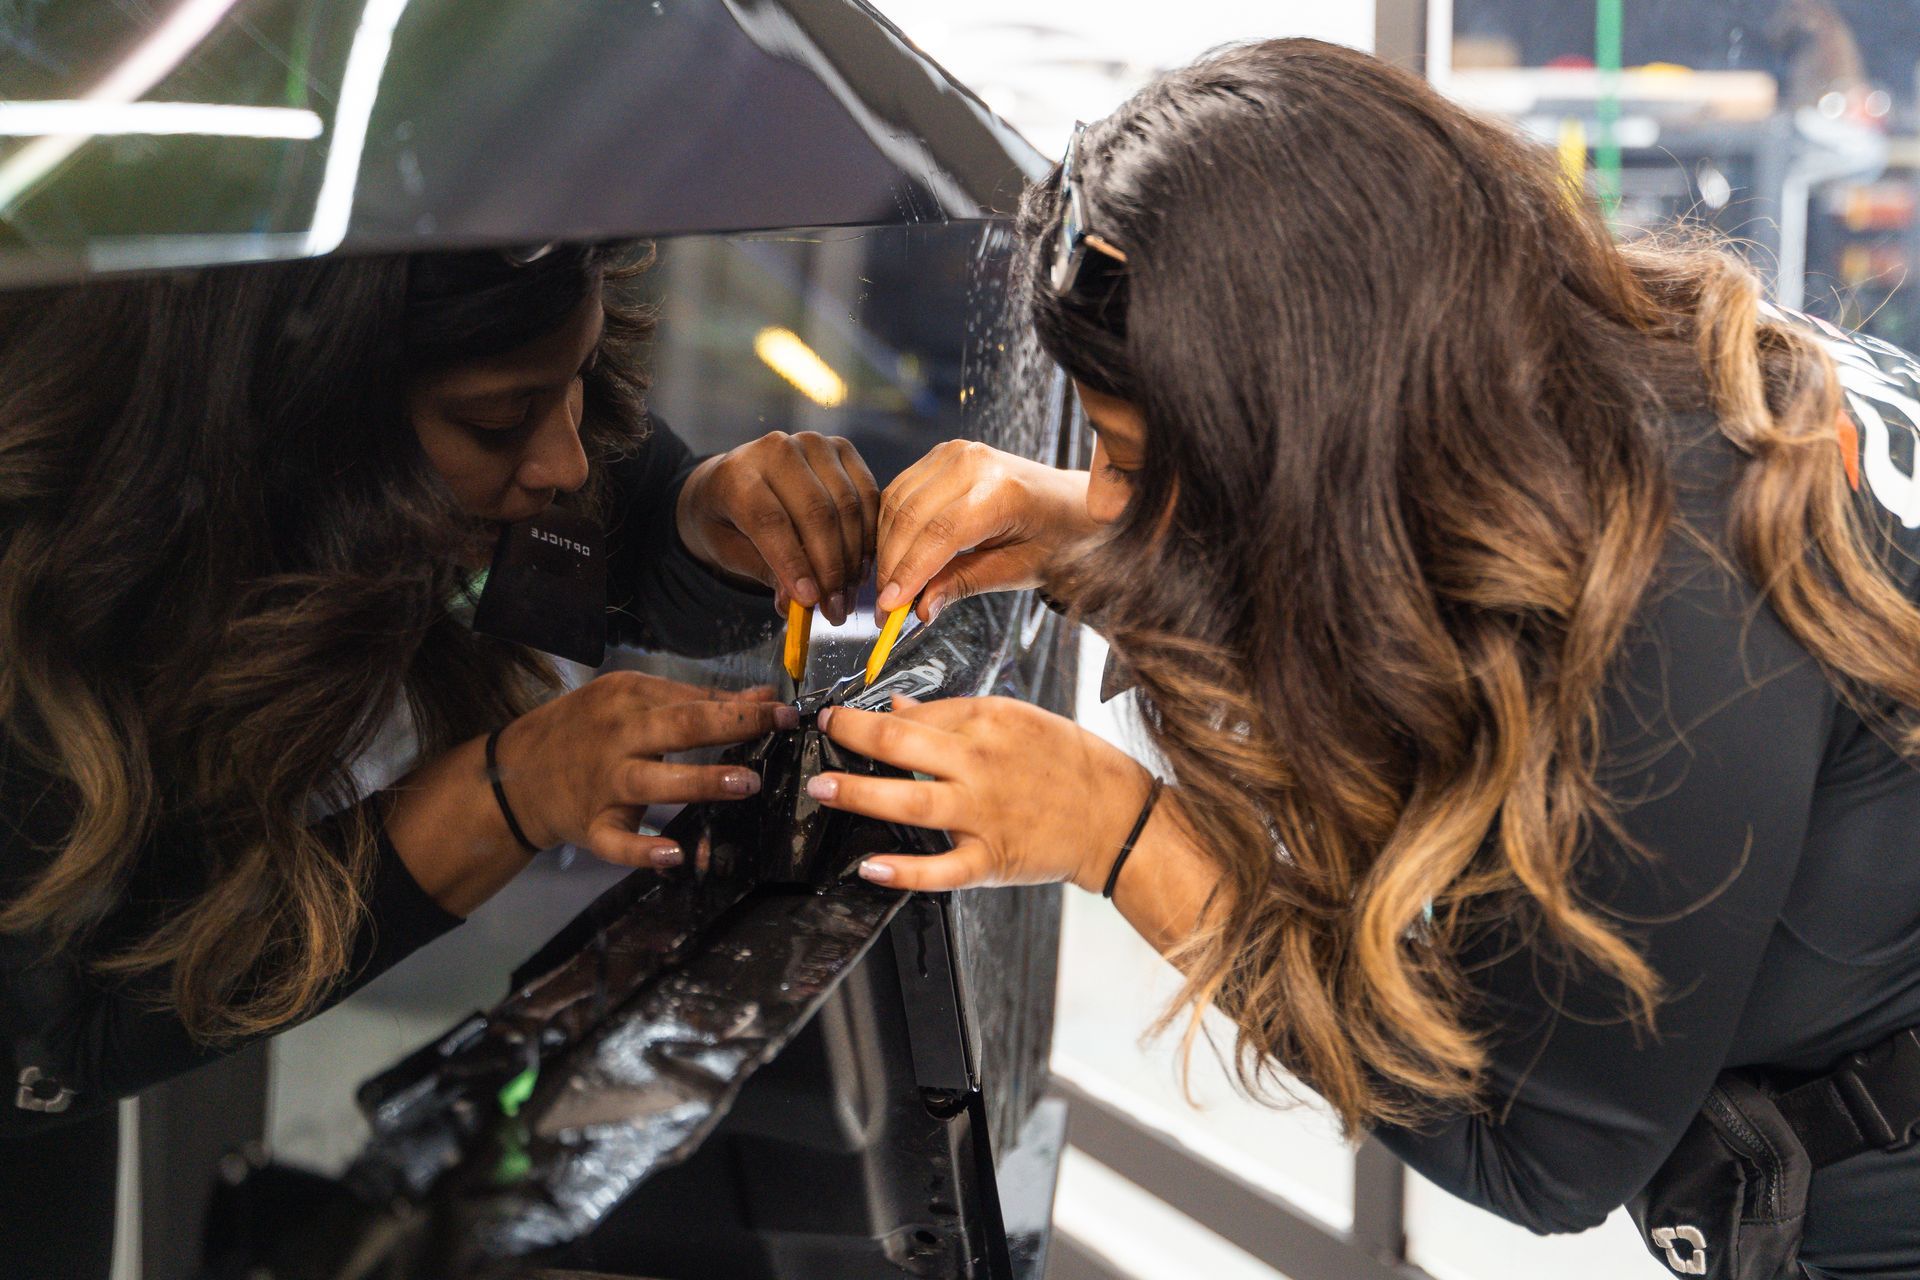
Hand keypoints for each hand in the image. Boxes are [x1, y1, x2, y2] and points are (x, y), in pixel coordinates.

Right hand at [494, 672, 797, 866]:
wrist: (515, 772)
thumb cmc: (586, 728)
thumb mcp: (633, 700)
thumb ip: (698, 700)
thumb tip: (764, 697)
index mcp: (627, 697)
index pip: (692, 698)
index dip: (743, 706)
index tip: (786, 713)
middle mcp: (616, 735)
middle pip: (677, 728)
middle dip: (729, 727)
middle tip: (776, 731)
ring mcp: (603, 782)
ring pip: (652, 781)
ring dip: (699, 781)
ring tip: (744, 783)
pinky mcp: (591, 825)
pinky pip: (617, 842)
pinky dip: (643, 851)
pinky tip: (675, 855)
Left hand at [675, 431, 878, 625]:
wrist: (736, 479)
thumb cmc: (728, 520)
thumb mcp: (731, 552)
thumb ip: (764, 571)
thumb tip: (795, 602)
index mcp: (736, 473)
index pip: (770, 520)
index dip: (793, 564)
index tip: (809, 601)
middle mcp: (776, 449)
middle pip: (815, 513)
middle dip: (830, 568)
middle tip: (835, 609)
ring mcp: (813, 444)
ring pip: (846, 505)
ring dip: (853, 557)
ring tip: (848, 595)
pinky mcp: (841, 448)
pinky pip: (866, 494)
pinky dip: (868, 534)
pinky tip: (861, 567)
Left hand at [804, 696, 1154, 891]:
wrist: (1116, 816)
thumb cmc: (1067, 762)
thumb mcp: (1016, 720)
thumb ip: (953, 715)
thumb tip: (898, 709)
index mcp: (989, 721)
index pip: (915, 714)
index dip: (868, 715)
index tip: (837, 718)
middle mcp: (981, 765)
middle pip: (901, 747)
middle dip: (851, 738)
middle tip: (821, 736)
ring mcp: (984, 814)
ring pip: (910, 803)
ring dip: (859, 795)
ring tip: (823, 788)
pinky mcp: (992, 859)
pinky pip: (941, 869)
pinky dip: (904, 872)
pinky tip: (870, 867)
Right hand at [875, 442, 1094, 622]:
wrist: (1070, 503)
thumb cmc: (1053, 539)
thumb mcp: (1016, 571)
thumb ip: (964, 584)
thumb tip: (920, 608)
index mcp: (1001, 490)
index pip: (939, 534)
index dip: (909, 573)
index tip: (889, 609)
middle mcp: (972, 462)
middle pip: (911, 518)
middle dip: (892, 567)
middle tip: (885, 610)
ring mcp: (954, 452)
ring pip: (897, 505)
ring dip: (886, 549)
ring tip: (890, 589)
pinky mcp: (941, 455)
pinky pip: (900, 493)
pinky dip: (891, 527)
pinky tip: (895, 558)